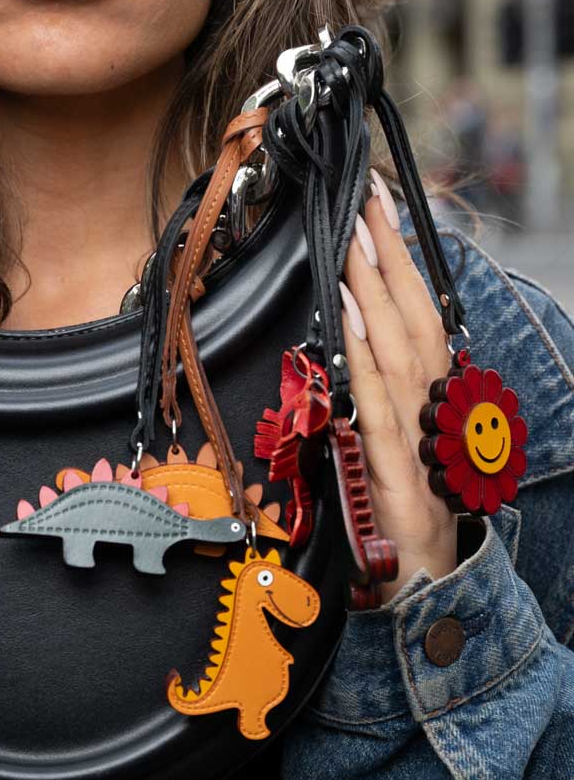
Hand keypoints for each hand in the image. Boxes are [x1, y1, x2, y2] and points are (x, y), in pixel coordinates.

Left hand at [338, 171, 457, 603]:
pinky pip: (376, 401)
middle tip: (367, 195)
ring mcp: (418, 434)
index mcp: (432, 392)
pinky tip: (348, 314)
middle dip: (388, 251)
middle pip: (412, 314)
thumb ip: (378, 384)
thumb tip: (351, 325)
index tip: (378, 204)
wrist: (429, 584)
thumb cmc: (409, 507)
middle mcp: (432, 404)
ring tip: (356, 235)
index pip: (417, 309)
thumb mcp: (395, 434)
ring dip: (375, 287)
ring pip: (396, 346)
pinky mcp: (396, 469)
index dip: (400, 256)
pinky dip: (364, 353)